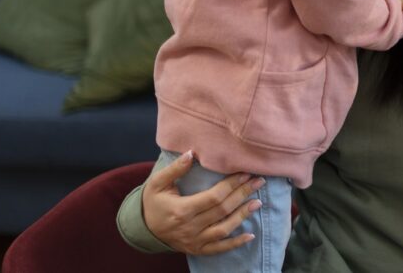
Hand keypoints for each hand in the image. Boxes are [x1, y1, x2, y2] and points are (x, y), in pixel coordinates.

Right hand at [141, 150, 265, 254]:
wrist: (143, 229)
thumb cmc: (153, 202)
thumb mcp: (157, 183)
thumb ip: (175, 169)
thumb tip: (191, 153)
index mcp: (181, 210)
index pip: (213, 197)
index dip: (231, 185)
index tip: (246, 173)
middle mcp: (189, 227)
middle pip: (222, 210)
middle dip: (242, 195)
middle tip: (259, 182)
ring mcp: (194, 241)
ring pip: (223, 230)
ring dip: (242, 216)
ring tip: (258, 202)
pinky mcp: (197, 249)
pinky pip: (219, 249)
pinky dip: (235, 243)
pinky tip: (250, 235)